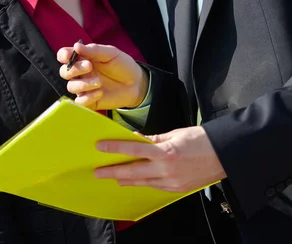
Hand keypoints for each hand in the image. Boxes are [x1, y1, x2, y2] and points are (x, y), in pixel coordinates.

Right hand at [57, 41, 148, 110]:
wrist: (136, 83)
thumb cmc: (122, 65)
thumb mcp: (110, 53)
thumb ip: (93, 50)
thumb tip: (76, 46)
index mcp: (83, 58)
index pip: (64, 56)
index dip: (63, 55)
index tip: (69, 56)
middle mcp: (80, 73)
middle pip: (65, 72)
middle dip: (74, 69)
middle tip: (89, 66)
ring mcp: (84, 87)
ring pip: (71, 87)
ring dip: (83, 84)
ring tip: (99, 82)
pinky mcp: (89, 100)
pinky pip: (80, 101)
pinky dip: (88, 97)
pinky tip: (100, 92)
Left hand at [94, 126, 225, 191]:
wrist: (225, 155)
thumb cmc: (202, 139)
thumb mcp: (176, 134)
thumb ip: (154, 139)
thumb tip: (137, 139)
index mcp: (166, 152)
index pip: (133, 149)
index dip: (115, 148)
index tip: (101, 146)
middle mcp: (167, 169)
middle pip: (133, 171)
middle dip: (113, 171)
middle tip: (98, 172)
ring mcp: (172, 182)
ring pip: (143, 182)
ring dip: (126, 179)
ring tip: (113, 177)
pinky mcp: (178, 189)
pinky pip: (155, 186)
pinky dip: (143, 183)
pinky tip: (135, 180)